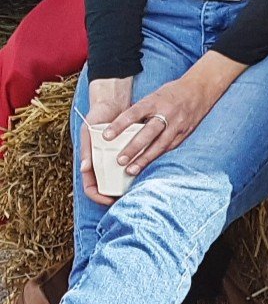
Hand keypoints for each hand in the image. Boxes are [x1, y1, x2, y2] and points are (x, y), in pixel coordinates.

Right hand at [80, 77, 131, 205]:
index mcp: (89, 162)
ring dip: (127, 185)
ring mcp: (114, 159)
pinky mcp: (127, 152)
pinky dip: (136, 170)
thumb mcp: (88, 133)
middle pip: (107, 187)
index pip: (91, 187)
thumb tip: (84, 168)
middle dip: (115, 194)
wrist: (112, 104)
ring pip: (120, 179)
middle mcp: (102, 163)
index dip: (97, 196)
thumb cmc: (96, 119)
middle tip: (128, 198)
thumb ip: (86, 149)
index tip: (109, 200)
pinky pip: (132, 165)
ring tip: (138, 188)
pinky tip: (146, 172)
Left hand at [100, 53, 243, 182]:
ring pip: (160, 144)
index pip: (134, 113)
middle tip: (119, 160)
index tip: (106, 136)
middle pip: (148, 133)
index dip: (120, 125)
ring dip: (145, 158)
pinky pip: (169, 147)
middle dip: (133, 148)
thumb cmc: (172, 93)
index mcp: (155, 101)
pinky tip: (146, 164)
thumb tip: (120, 127)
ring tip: (131, 170)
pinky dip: (157, 156)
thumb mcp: (154, 96)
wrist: (201, 89)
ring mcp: (178, 124)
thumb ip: (141, 110)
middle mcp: (167, 113)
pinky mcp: (185, 133)